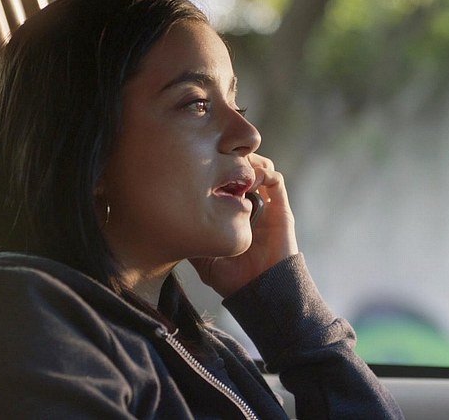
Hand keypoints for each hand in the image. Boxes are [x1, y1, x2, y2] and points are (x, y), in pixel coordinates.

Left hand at [189, 154, 298, 296]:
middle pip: (238, 167)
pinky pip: (276, 180)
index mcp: (227, 213)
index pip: (220, 179)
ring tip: (234, 167)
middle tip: (216, 158)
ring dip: (247, 162)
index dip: (211, 168)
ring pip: (258, 167)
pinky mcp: (280, 208)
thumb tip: (167, 219)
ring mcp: (264, 205)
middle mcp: (245, 205)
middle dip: (229, 158)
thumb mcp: (202, 257)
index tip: (197, 167)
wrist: (262, 291)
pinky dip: (264, 172)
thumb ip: (191, 236)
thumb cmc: (232, 279)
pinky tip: (250, 180)